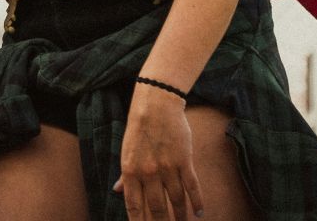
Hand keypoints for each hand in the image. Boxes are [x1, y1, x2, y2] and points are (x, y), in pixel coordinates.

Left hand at [113, 84, 202, 219]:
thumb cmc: (139, 129)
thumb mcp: (126, 152)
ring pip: (176, 200)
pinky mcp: (184, 161)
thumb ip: (124, 174)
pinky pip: (192, 186)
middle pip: (156, 207)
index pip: (134, 205)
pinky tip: (199, 213)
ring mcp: (167, 168)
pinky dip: (197, 201)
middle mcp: (148, 173)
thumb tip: (117, 191)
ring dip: (180, 216)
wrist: (156, 106)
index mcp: (130, 171)